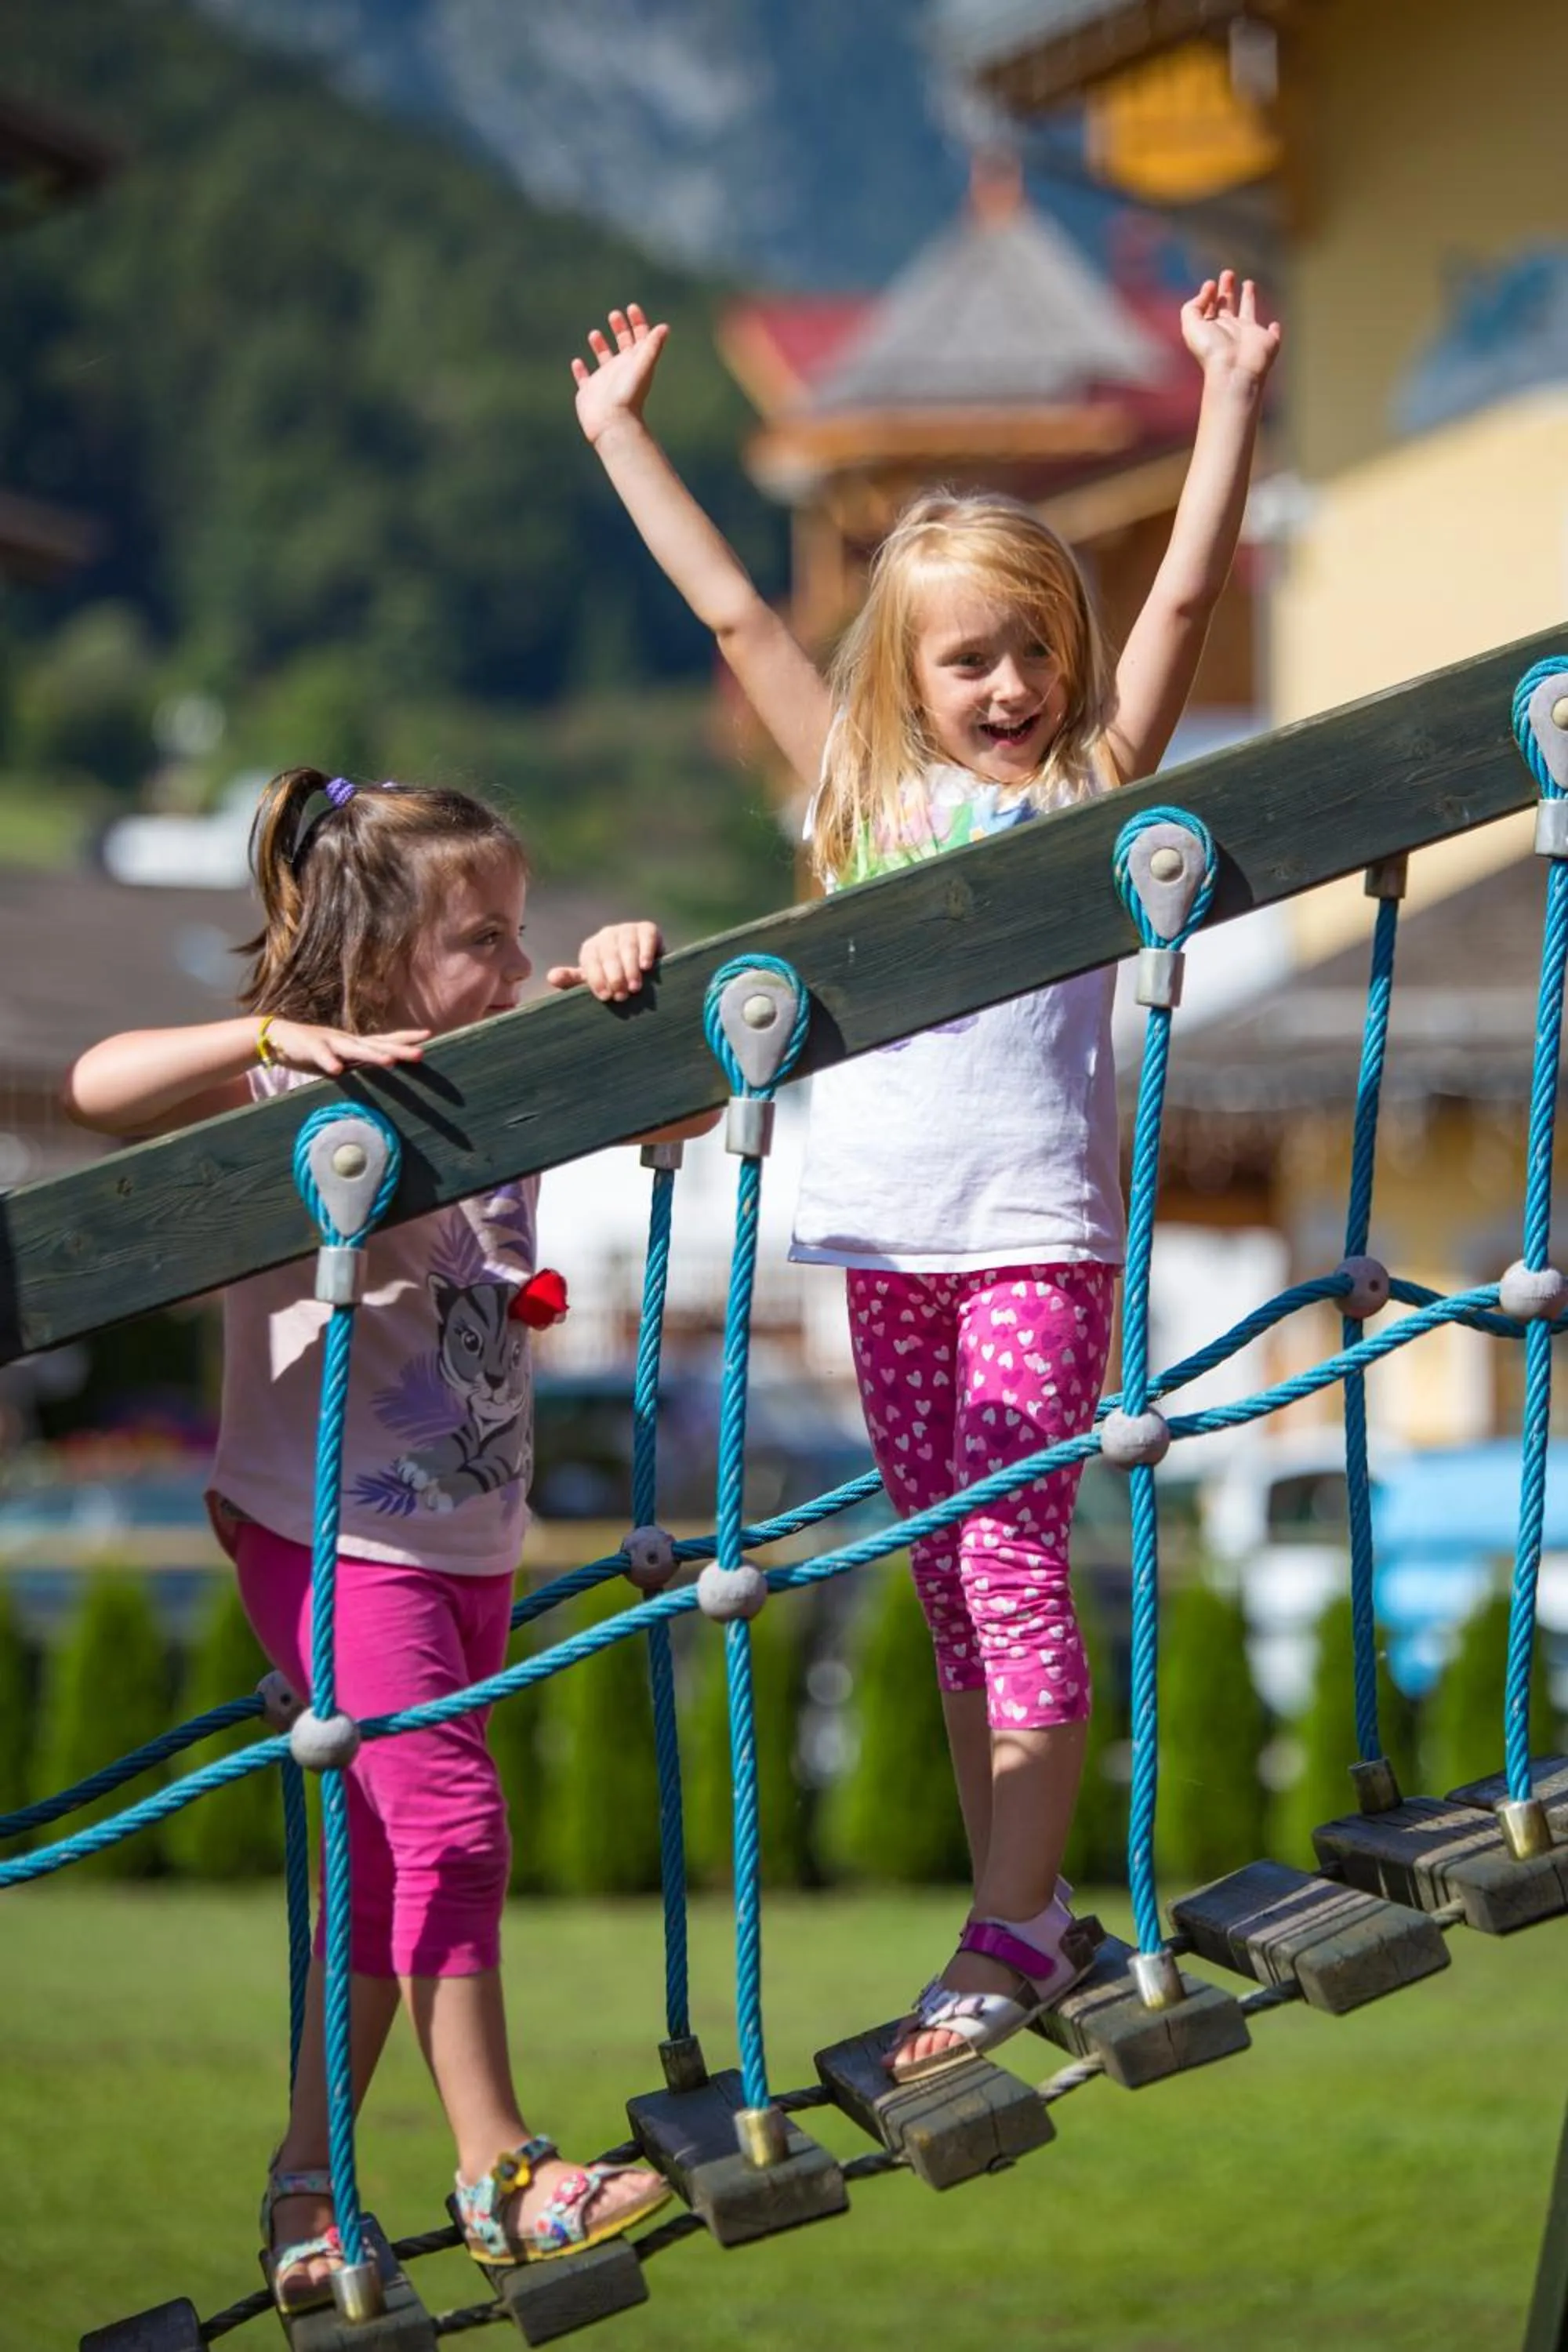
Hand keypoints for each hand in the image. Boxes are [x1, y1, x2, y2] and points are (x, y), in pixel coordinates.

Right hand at [264, 1019, 428, 1076]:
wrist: (275, 1037)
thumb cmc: (311, 1052)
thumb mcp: (339, 1060)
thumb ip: (356, 1066)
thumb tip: (378, 1081)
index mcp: (354, 1043)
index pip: (384, 1039)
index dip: (405, 1037)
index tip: (428, 1036)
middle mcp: (346, 1040)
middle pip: (377, 1045)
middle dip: (399, 1049)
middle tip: (421, 1054)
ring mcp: (329, 1042)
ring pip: (354, 1049)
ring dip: (372, 1055)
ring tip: (390, 1062)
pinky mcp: (310, 1047)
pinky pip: (321, 1056)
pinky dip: (329, 1062)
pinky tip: (337, 1071)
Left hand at [546, 920, 663, 1002]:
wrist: (646, 970)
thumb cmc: (615, 979)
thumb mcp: (594, 982)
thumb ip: (572, 980)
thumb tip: (551, 977)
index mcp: (591, 948)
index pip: (590, 960)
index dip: (596, 978)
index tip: (605, 997)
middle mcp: (607, 935)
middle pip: (608, 953)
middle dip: (614, 976)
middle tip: (621, 996)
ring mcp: (627, 930)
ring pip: (627, 946)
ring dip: (630, 968)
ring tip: (635, 988)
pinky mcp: (647, 929)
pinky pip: (646, 936)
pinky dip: (646, 951)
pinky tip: (646, 967)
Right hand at [571, 303, 669, 446]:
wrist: (613, 424)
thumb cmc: (628, 396)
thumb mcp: (642, 367)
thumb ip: (652, 347)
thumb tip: (664, 327)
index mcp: (636, 363)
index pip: (640, 339)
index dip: (638, 322)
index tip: (631, 307)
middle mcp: (621, 370)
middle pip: (623, 345)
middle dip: (620, 329)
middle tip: (614, 315)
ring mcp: (605, 381)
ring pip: (603, 359)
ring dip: (600, 345)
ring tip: (594, 333)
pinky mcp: (589, 392)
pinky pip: (583, 378)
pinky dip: (580, 370)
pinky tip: (577, 362)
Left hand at [1180, 271, 1280, 388]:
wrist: (1234, 371)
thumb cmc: (1212, 350)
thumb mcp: (1191, 325)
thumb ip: (1193, 306)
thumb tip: (1208, 290)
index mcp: (1212, 328)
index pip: (1209, 308)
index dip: (1208, 294)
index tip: (1210, 283)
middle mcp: (1229, 331)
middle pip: (1227, 306)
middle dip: (1226, 290)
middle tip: (1227, 273)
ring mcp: (1249, 336)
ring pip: (1249, 313)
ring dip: (1249, 298)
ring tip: (1248, 282)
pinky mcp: (1267, 341)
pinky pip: (1272, 335)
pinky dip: (1275, 330)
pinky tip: (1274, 325)